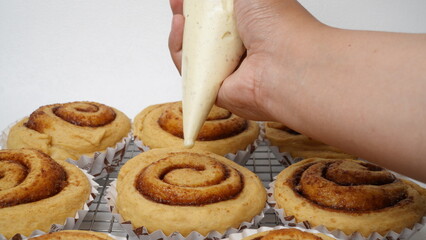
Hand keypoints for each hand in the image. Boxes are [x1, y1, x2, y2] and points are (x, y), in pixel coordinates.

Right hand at [168, 0, 322, 120]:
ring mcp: (227, 68)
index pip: (220, 16)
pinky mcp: (214, 87)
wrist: (284, 63)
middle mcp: (241, 48)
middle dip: (189, 17)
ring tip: (179, 13)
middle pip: (205, 34)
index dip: (203, 6)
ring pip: (193, 51)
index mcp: (253, 24)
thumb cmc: (278, 25)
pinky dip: (179, 50)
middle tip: (179, 4)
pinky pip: (188, 70)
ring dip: (182, 31)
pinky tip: (179, 29)